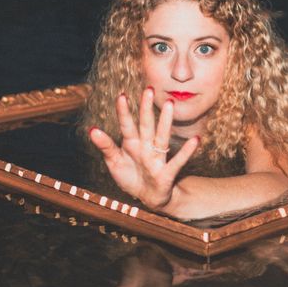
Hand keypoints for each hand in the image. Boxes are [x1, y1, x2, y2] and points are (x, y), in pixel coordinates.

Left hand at [89, 87, 198, 210]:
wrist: (147, 197)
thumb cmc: (130, 176)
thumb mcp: (114, 162)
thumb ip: (106, 146)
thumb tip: (92, 129)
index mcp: (131, 144)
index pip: (127, 125)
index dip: (123, 112)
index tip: (121, 95)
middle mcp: (145, 147)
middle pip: (145, 125)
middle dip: (146, 108)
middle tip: (148, 89)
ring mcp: (157, 158)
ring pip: (161, 137)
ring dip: (165, 122)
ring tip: (169, 105)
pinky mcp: (166, 173)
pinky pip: (177, 161)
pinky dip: (186, 152)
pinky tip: (195, 140)